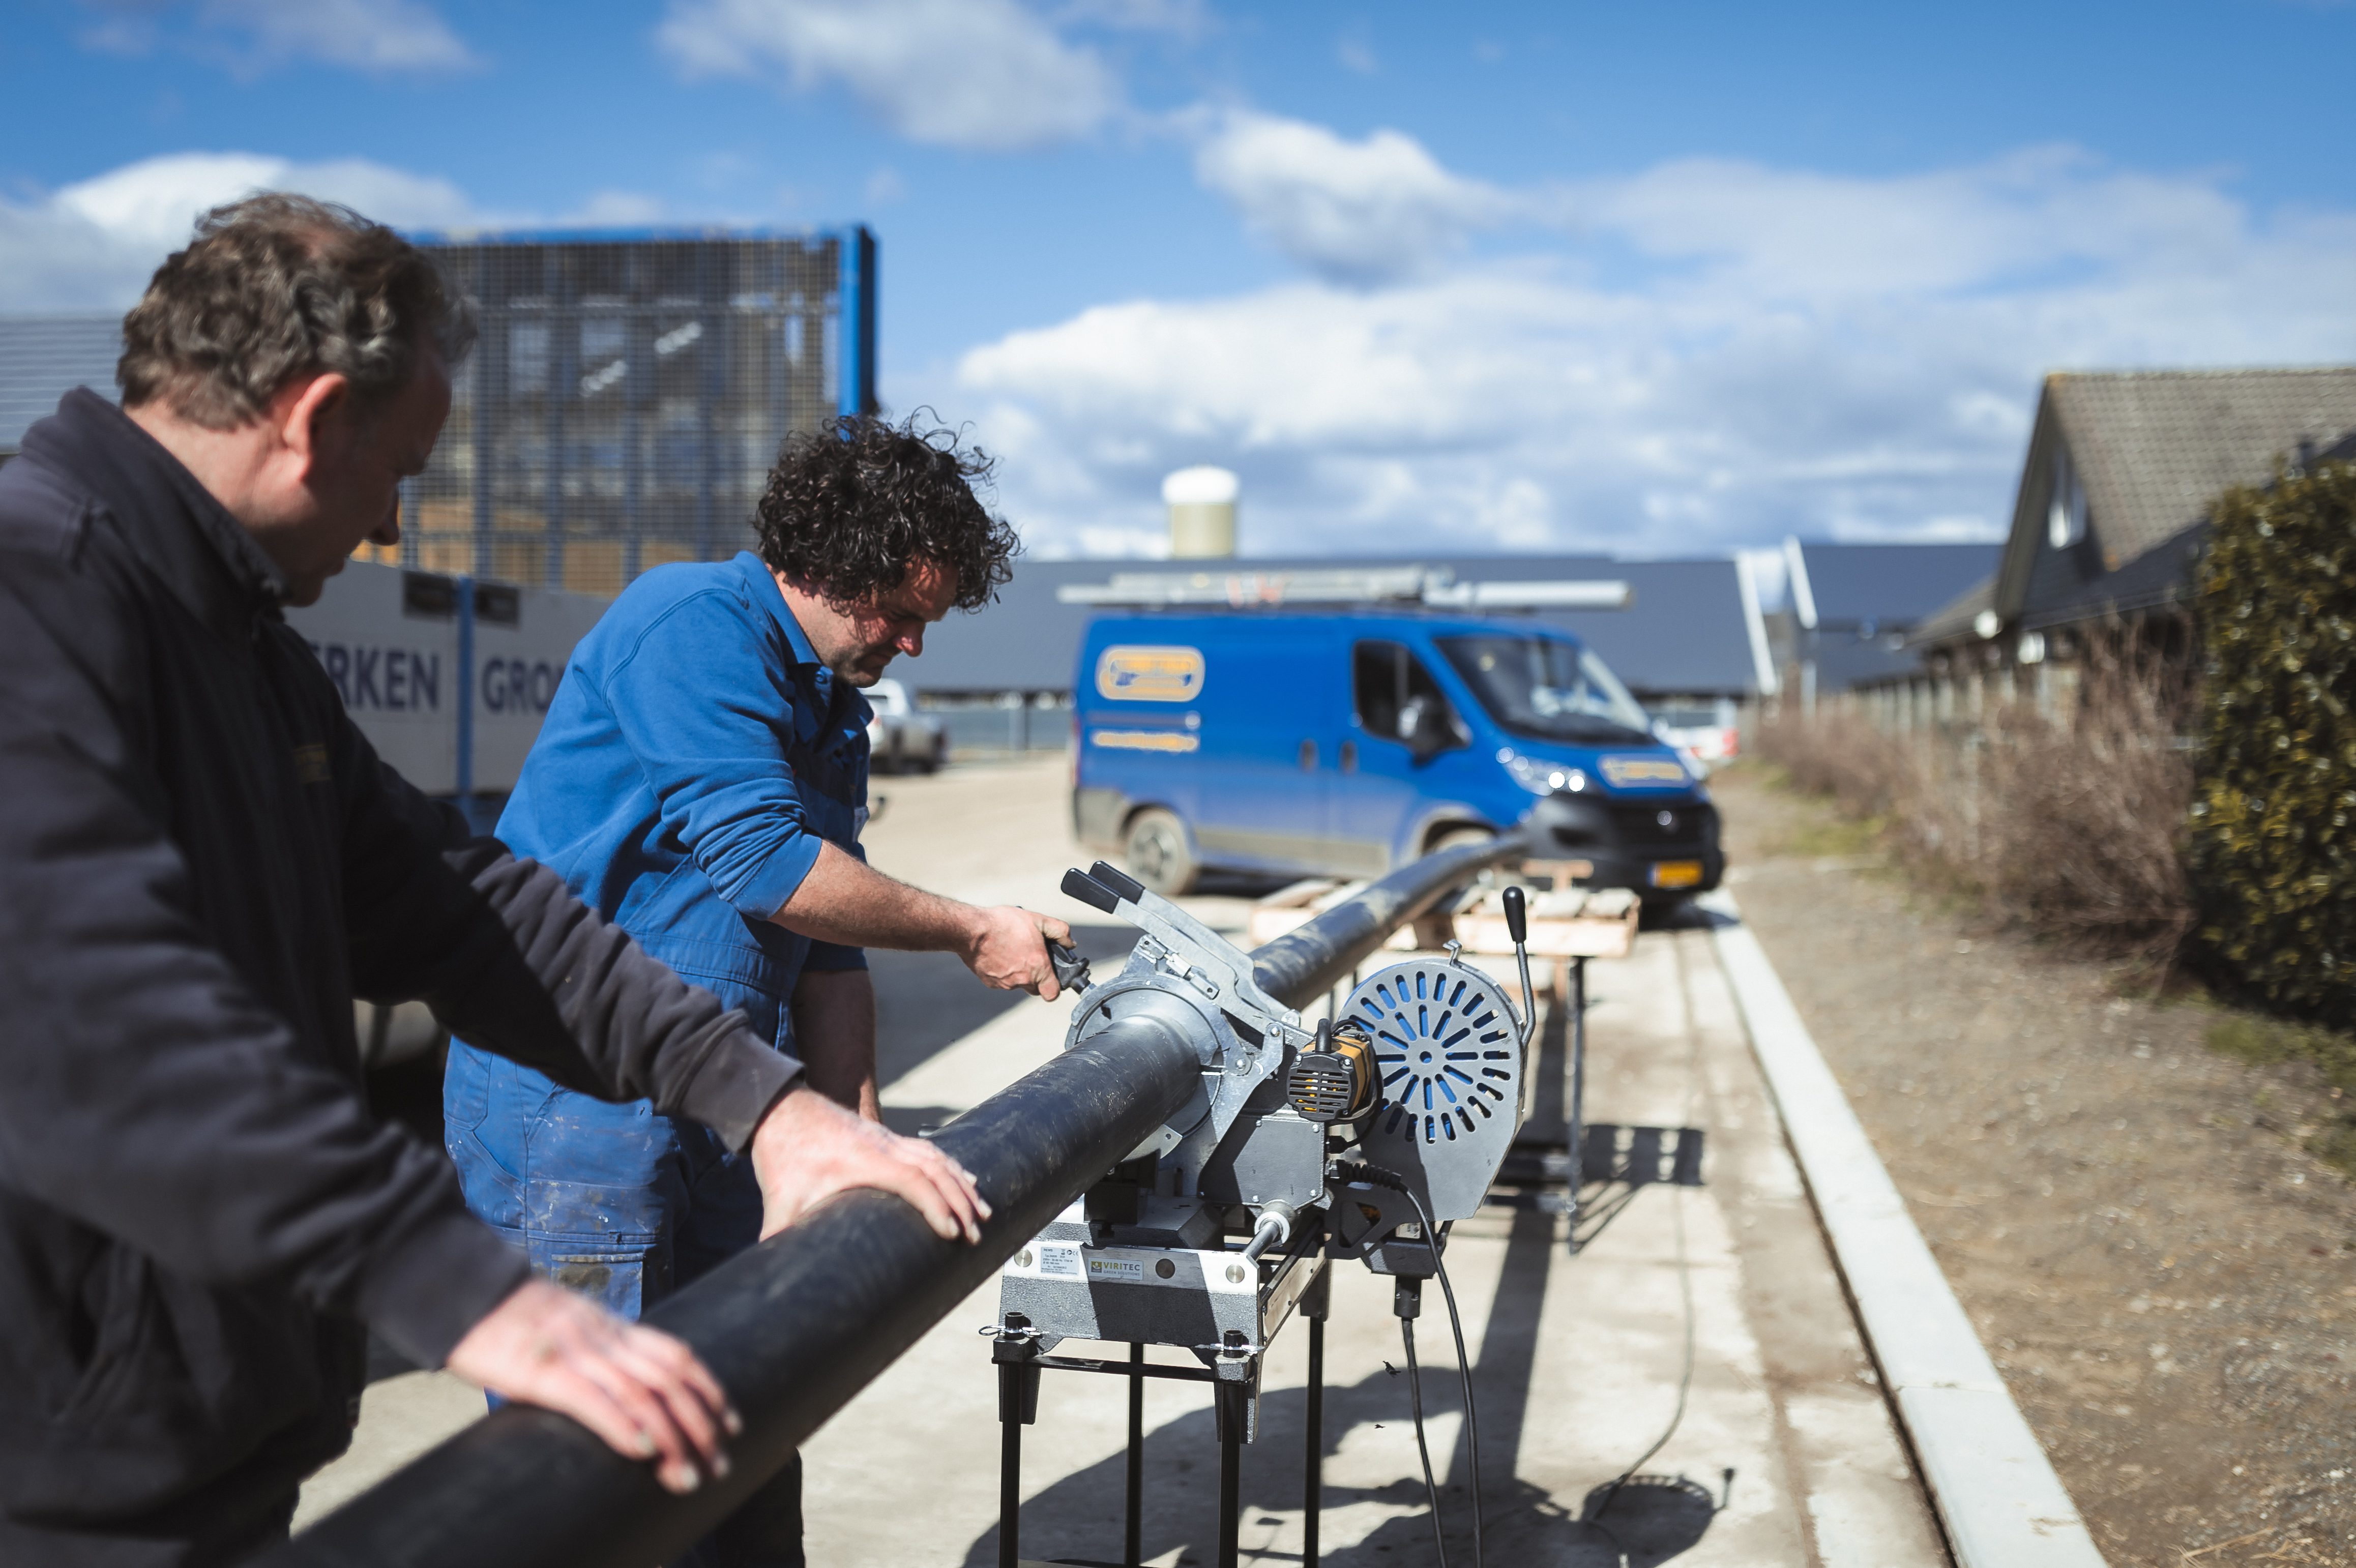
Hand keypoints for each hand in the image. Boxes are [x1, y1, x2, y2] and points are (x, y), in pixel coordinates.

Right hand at [445, 1278, 737, 1494]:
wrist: (464, 1289)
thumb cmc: (510, 1315)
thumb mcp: (567, 1325)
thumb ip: (594, 1349)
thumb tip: (614, 1387)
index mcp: (611, 1326)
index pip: (677, 1353)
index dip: (709, 1388)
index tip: (729, 1420)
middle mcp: (603, 1337)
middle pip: (669, 1379)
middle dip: (701, 1424)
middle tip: (719, 1462)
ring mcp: (575, 1351)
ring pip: (639, 1393)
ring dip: (669, 1437)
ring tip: (687, 1472)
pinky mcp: (541, 1370)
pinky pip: (590, 1398)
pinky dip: (619, 1425)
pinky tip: (640, 1451)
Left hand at [750, 1084, 991, 1242]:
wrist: (780, 1108)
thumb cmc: (783, 1152)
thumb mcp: (780, 1198)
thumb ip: (779, 1234)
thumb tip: (772, 1268)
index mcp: (865, 1160)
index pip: (914, 1180)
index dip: (936, 1205)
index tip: (951, 1233)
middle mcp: (884, 1146)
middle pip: (936, 1170)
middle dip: (960, 1203)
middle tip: (975, 1234)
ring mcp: (888, 1139)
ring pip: (938, 1158)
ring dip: (961, 1184)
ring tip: (982, 1210)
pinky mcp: (885, 1138)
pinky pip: (929, 1150)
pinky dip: (951, 1165)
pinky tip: (964, 1178)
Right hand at [962, 906, 1070, 997]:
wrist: (971, 930)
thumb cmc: (1004, 924)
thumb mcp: (1037, 920)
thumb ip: (1060, 931)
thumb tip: (1071, 943)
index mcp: (1038, 967)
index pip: (1053, 993)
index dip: (1054, 986)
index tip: (1052, 975)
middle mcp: (1022, 980)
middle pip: (1035, 988)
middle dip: (1036, 976)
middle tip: (1031, 956)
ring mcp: (1005, 984)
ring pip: (1017, 983)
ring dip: (1018, 971)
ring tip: (1011, 949)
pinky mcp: (990, 983)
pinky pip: (1002, 981)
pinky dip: (1002, 971)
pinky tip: (998, 954)